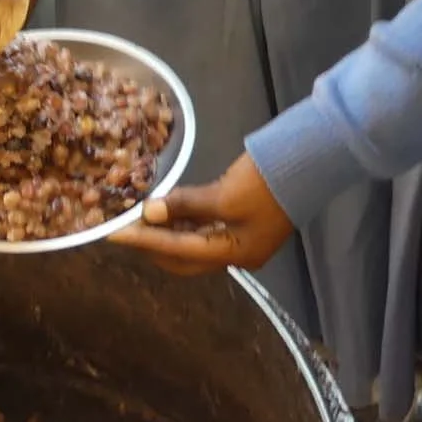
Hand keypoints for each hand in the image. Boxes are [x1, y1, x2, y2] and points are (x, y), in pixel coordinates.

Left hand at [112, 155, 293, 274]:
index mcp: (235, 254)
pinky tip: (167, 211)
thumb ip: (185, 204)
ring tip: (142, 218)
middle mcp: (238, 256)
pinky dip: (184, 223)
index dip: (144, 241)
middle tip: (127, 229)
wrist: (308, 163)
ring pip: (194, 246)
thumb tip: (148, 212)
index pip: (178, 251)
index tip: (114, 234)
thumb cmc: (266, 181)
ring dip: (168, 233)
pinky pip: (205, 232)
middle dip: (154, 245)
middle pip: (184, 259)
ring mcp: (242, 242)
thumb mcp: (222, 193)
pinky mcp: (244, 225)